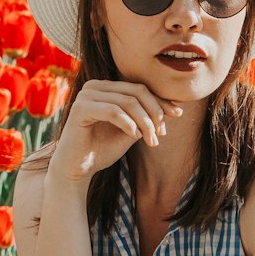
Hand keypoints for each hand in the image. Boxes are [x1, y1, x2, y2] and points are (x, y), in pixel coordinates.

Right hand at [49, 79, 182, 184]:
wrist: (77, 169)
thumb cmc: (102, 150)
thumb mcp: (130, 131)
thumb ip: (145, 117)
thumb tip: (172, 108)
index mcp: (106, 88)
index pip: (140, 89)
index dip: (160, 101)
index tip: (178, 115)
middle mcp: (95, 86)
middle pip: (136, 92)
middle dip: (154, 112)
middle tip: (161, 133)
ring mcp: (86, 95)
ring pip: (127, 102)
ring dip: (144, 122)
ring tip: (151, 141)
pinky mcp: (80, 109)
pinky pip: (113, 111)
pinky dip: (128, 124)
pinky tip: (135, 137)